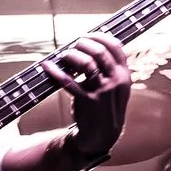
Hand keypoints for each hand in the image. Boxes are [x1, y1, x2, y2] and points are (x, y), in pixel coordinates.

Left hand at [41, 32, 132, 160]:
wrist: (102, 135)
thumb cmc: (104, 105)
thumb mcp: (116, 87)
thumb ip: (110, 68)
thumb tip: (90, 44)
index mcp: (124, 75)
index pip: (116, 46)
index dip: (99, 36)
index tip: (87, 35)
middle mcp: (115, 81)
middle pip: (100, 52)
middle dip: (83, 43)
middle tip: (73, 45)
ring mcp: (102, 91)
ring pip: (86, 63)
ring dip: (71, 55)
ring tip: (63, 55)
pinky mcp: (86, 101)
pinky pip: (68, 82)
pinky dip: (55, 72)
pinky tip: (47, 66)